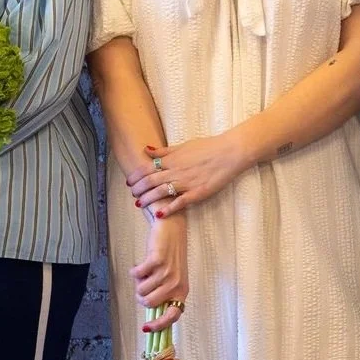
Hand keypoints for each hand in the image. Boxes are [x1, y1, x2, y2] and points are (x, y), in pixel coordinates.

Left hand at [126, 135, 246, 215]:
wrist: (230, 152)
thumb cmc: (209, 147)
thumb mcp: (184, 145)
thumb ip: (165, 150)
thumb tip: (147, 150)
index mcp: (172, 159)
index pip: (147, 168)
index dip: (136, 176)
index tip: (129, 182)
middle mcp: (176, 171)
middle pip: (150, 181)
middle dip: (138, 189)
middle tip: (133, 195)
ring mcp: (186, 183)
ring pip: (160, 192)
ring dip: (148, 199)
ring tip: (139, 205)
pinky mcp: (197, 193)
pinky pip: (180, 202)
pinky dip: (169, 209)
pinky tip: (160, 214)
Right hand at [130, 214, 187, 331]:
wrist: (172, 229)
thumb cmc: (170, 254)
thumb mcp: (173, 277)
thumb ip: (164, 293)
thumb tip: (149, 310)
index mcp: (182, 291)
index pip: (172, 316)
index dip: (158, 325)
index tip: (145, 328)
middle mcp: (176, 284)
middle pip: (149, 303)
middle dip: (140, 295)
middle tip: (142, 284)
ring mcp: (167, 272)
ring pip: (141, 290)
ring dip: (138, 281)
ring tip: (145, 271)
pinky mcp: (157, 261)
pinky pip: (136, 275)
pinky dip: (134, 271)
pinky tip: (140, 264)